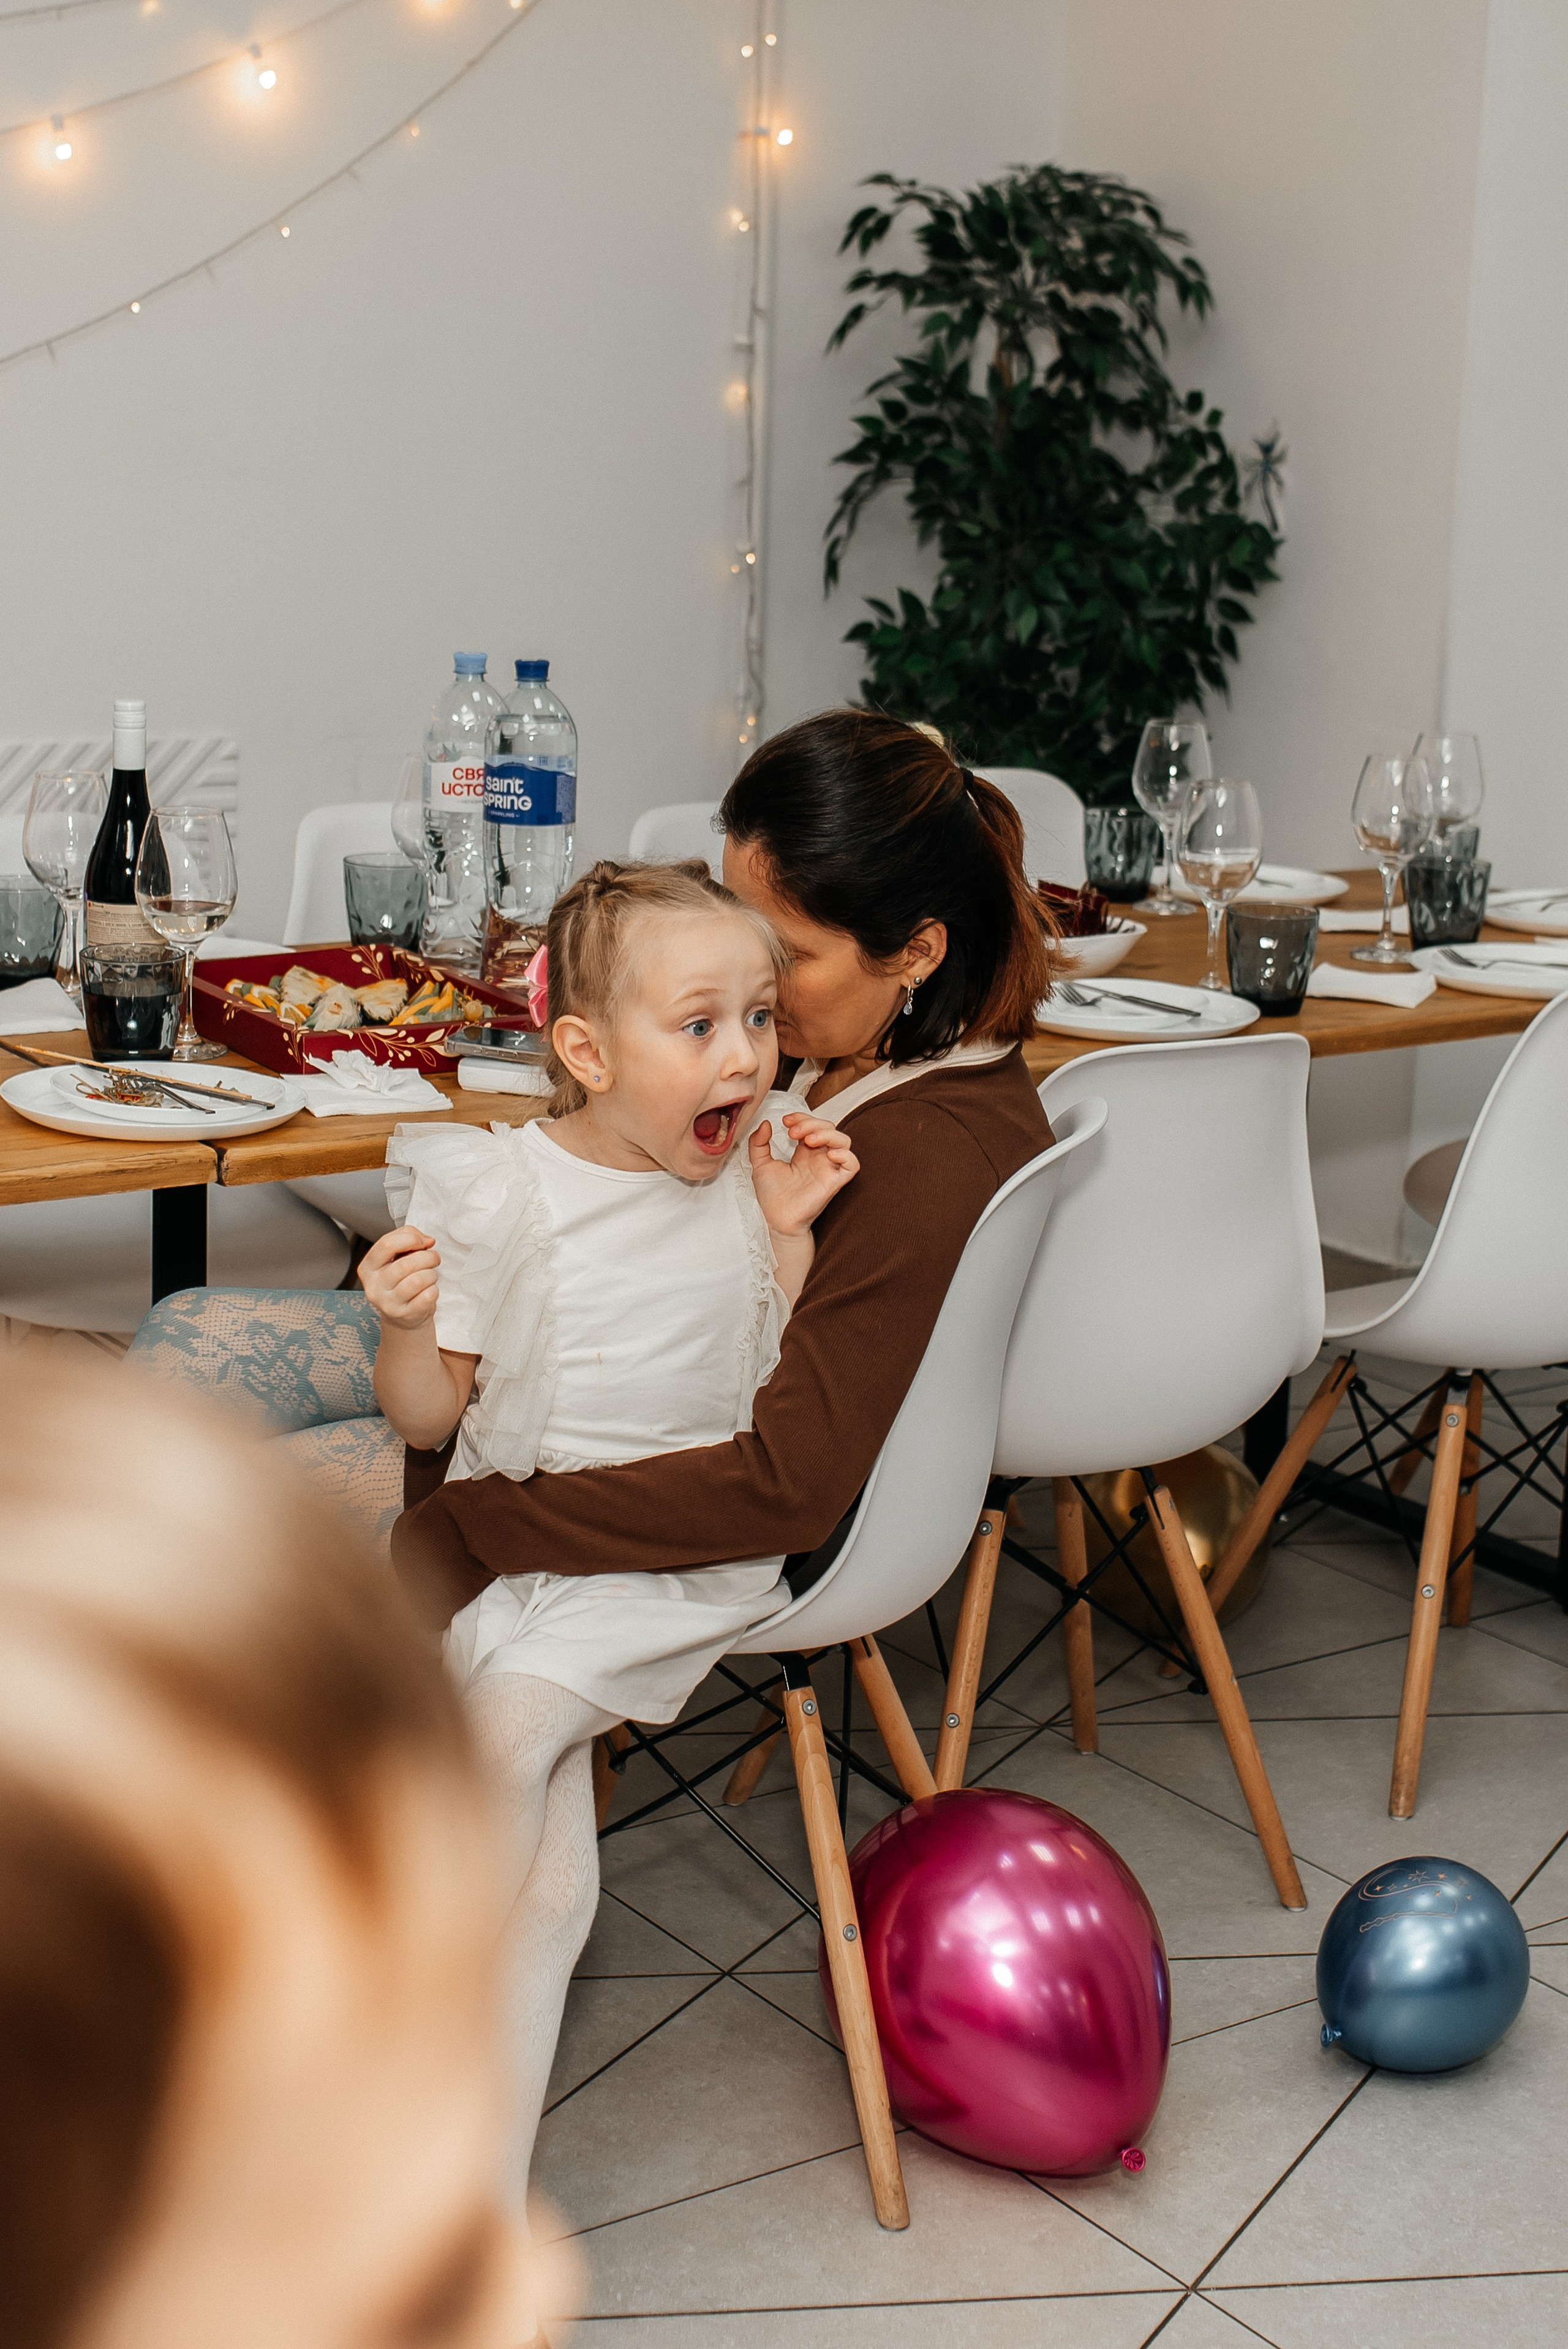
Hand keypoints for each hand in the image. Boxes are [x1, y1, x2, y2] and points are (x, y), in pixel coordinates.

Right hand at [359, 1225, 441, 1329]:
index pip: (386, 1245)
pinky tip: (428, 1290)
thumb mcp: (397, 1257)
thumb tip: (426, 1240)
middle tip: (434, 1259)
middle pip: (405, 1264)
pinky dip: (434, 1290)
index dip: (411, 1238)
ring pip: (418, 1280)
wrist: (403, 1315)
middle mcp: (374, 1286)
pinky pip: (428, 1296)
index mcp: (368, 1267)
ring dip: (431, 1274)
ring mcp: (388, 1303)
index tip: (423, 1241)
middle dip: (428, 1257)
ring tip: (430, 1275)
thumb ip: (407, 1239)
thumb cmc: (401, 1281)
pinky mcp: (404, 1315)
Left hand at [748, 1112, 858, 1239]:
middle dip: (811, 1123)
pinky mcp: (835, 1182)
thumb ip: (758, 1143)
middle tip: (793, 1131)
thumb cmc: (772, 1197)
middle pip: (829, 1128)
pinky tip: (829, 1154)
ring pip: (843, 1141)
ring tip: (808, 1140)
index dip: (802, 1117)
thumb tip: (766, 1124)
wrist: (777, 1220)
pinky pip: (852, 1165)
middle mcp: (819, 1158)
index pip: (813, 1125)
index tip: (786, 1121)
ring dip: (828, 1134)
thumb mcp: (760, 1164)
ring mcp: (828, 1169)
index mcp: (804, 1152)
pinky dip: (846, 1156)